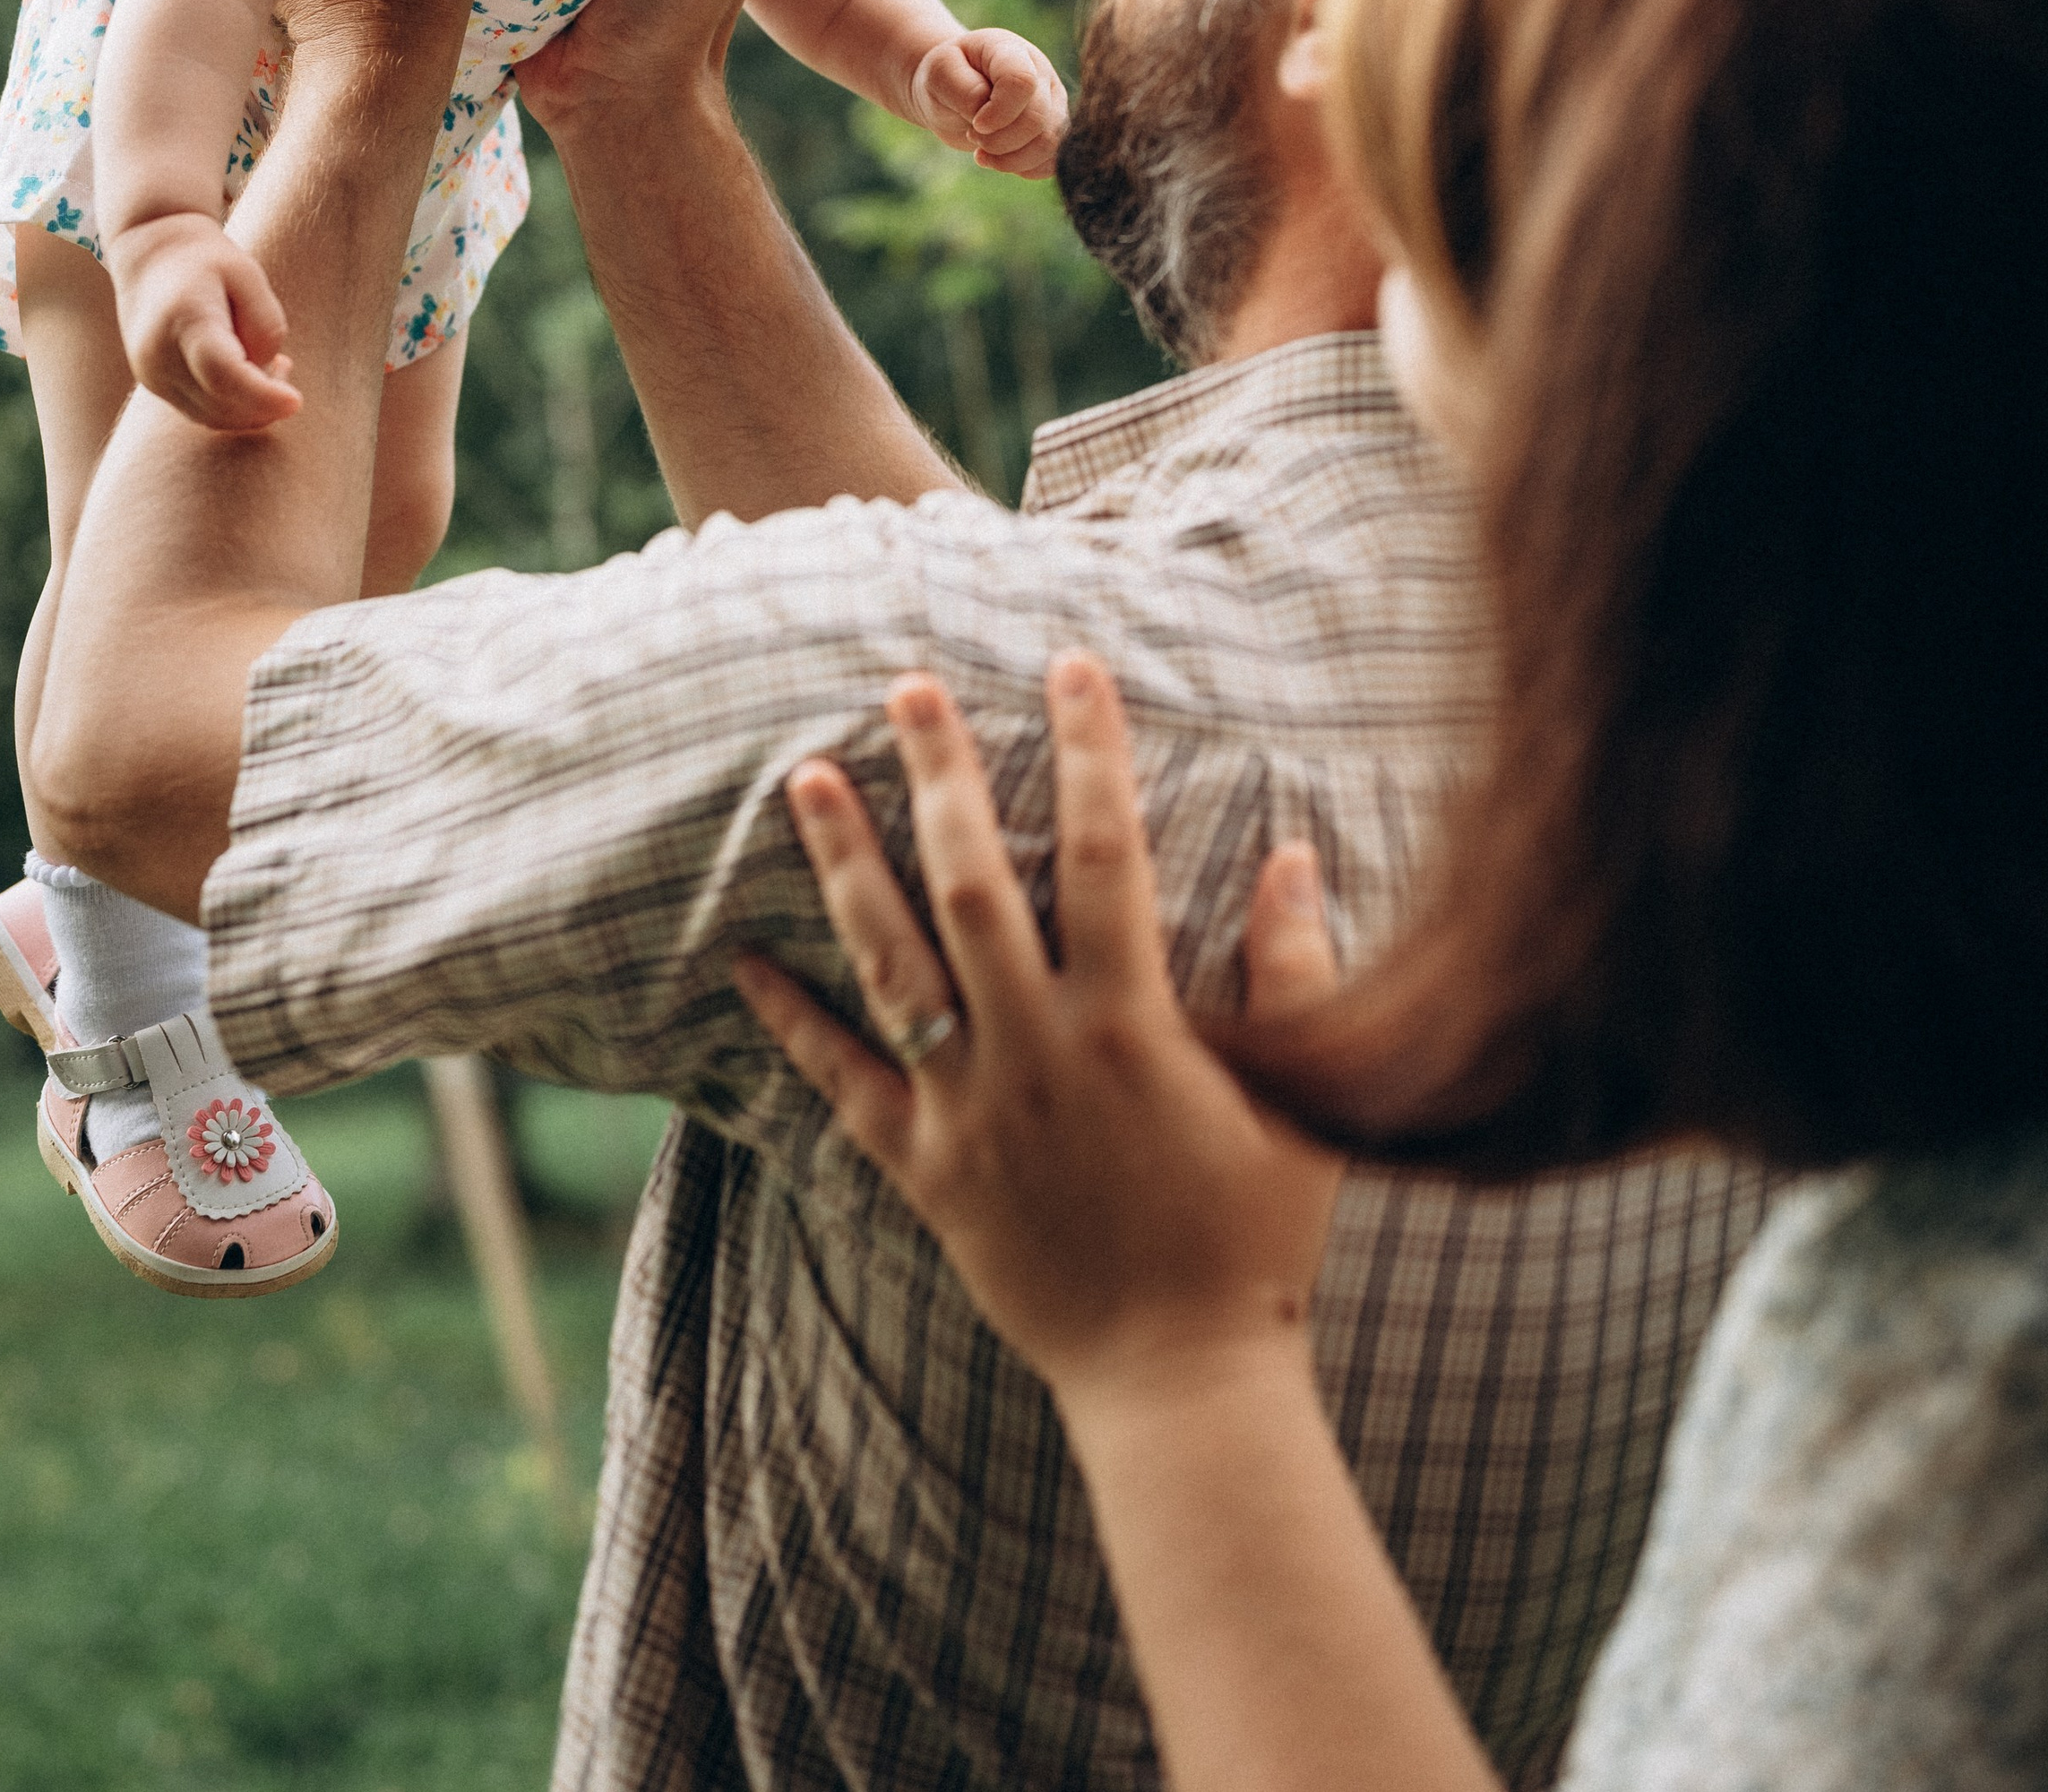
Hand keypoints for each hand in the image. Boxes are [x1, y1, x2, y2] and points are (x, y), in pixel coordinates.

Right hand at [107, 209, 298, 432]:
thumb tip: (264, 376)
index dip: (262, 395)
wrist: (151, 254)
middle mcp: (159, 354)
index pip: (222, 374)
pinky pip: (200, 411)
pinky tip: (247, 374)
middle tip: (285, 367)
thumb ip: (265, 325)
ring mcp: (151, 374)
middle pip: (220, 404)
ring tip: (271, 367)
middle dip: (264, 402)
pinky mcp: (153, 384)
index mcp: (185, 318)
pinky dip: (231, 405)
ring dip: (250, 407)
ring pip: (211, 417)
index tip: (296, 401)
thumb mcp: (248, 275)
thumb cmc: (208, 261)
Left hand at [733, 655, 1345, 1413]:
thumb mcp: (1303, 1103)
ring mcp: (970, 1111)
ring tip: (805, 780)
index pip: (1110, 853)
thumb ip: (1295, 973)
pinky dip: (791, 1022)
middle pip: (973, 887)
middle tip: (905, 688)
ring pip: (891, 967)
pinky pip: (843, 1085)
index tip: (1071, 667)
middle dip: (940, 779)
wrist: (1178, 1382)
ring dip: (846, 869)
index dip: (1091, 752)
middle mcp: (1037, 1052)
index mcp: (1131, 1025)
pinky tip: (744, 958)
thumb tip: (1294, 851)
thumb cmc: (1251, 1240)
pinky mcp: (925, 1173)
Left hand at [907, 27, 1069, 177]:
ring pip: (1049, 143)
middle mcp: (1041, 73)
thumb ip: (962, 88)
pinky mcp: (1054, 128)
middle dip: (1000, 141)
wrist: (954, 90)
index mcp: (1011, 51)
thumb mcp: (939, 72)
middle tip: (973, 137)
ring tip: (981, 153)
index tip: (975, 124)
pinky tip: (1000, 160)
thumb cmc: (946, 76)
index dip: (1000, 112)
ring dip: (1010, 159)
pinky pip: (1052, 160)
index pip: (1022, 81)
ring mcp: (1053, 102)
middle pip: (1038, 118)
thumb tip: (985, 112)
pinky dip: (1024, 168)